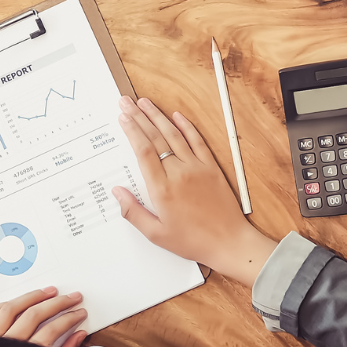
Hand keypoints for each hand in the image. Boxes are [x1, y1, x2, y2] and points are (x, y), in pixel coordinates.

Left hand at [0, 286, 88, 346]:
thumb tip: (77, 336)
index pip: (53, 330)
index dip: (69, 319)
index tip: (79, 313)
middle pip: (35, 315)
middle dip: (57, 304)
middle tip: (72, 297)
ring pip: (12, 309)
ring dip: (32, 297)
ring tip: (48, 292)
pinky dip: (3, 306)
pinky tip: (14, 302)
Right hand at [111, 96, 277, 285]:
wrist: (229, 243)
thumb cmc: (193, 241)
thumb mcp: (156, 234)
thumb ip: (133, 212)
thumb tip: (117, 193)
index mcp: (162, 188)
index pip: (143, 150)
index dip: (131, 130)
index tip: (123, 117)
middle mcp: (178, 173)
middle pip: (155, 137)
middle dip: (138, 117)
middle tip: (126, 102)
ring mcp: (197, 167)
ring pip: (174, 134)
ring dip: (158, 116)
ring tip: (145, 103)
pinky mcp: (211, 168)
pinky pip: (197, 141)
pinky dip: (186, 126)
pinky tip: (176, 116)